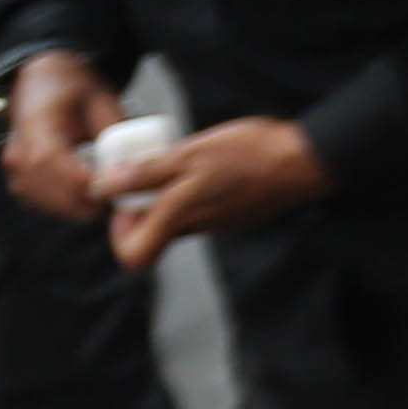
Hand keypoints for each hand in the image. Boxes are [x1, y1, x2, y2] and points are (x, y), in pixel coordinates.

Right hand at [0, 46, 115, 224]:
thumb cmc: (73, 91)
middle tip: (123, 195)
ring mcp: (14, 170)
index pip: (50, 159)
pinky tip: (90, 193)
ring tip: (109, 191)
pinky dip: (70, 205)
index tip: (115, 187)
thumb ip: (114, 133)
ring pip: (48, 204)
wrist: (42, 85)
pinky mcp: (19, 183)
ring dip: (81, 205)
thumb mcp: (101, 101)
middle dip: (90, 199)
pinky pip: (44, 205)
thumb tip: (134, 166)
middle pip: (49, 190)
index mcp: (35, 122)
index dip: (82, 180)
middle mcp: (17, 151)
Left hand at [107, 115, 324, 270]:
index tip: (123, 203)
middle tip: (149, 173)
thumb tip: (104, 186)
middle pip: (153, 234)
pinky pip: (203, 211)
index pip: (133, 254)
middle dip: (143, 205)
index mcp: (179, 215)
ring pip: (178, 220)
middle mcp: (197, 227)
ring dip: (171, 196)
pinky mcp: (235, 216)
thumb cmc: (249, 154)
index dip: (119, 233)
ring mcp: (218, 224)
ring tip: (183, 162)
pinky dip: (196, 193)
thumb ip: (146, 173)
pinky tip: (211, 166)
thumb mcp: (189, 154)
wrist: (303, 160)